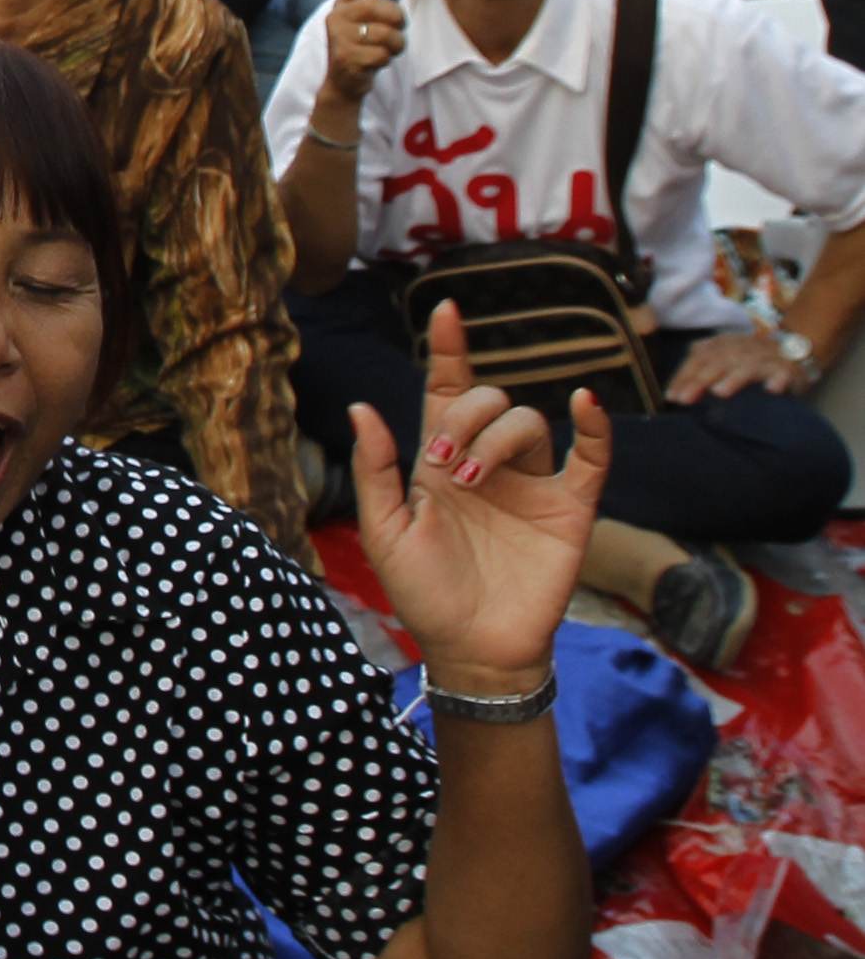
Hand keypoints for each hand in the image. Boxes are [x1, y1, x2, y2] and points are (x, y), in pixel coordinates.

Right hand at [316, 0, 406, 109]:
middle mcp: (337, 18)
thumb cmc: (362, 46)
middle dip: (397, 17)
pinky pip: (382, 54)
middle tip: (399, 27)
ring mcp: (340, 39)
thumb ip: (380, 0)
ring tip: (387, 49)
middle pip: (376, 6)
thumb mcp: (368, 21)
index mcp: (343, 5)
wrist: (344, 82)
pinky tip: (376, 62)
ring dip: (396, 44)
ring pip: (385, 34)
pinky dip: (387, 59)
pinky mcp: (347, 59)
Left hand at [350, 302, 610, 686]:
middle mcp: (487, 463)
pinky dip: (596, 429)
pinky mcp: (570, 510)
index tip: (446, 310)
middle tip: (444, 466)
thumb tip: (363, 407)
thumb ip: (375, 469)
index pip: (445, 392)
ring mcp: (531, 484)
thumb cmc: (423, 592)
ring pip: (527, 423)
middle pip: (487, 402)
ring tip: (471, 481)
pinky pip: (593, 459)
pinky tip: (585, 404)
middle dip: (464, 420)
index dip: (448, 351)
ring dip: (497, 439)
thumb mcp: (385, 530)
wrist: (471, 648)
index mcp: (439, 462)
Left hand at [663, 327, 811, 402]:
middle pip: (718, 361)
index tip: (671, 397)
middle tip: (685, 399)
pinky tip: (771, 390)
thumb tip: (674, 392)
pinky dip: (778, 380)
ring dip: (734, 378)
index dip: (683, 376)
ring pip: (748, 366)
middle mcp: (743, 347)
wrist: (796, 347)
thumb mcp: (725, 356)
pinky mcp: (789, 368)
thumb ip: (702, 366)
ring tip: (720, 392)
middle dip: (699, 380)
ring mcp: (767, 357)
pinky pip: (784, 373)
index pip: (698, 357)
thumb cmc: (752, 359)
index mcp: (724, 344)